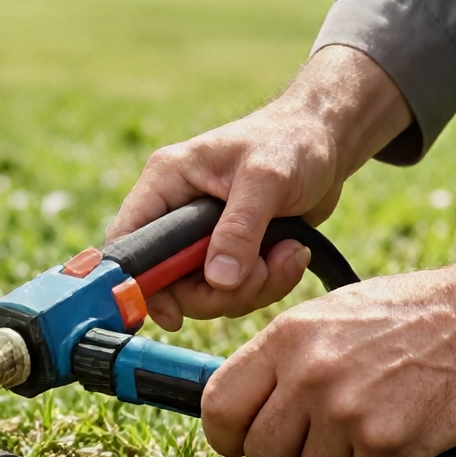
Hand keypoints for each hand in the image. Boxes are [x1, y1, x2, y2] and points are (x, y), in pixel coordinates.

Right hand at [111, 46, 411, 329]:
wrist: (327, 142)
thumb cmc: (291, 142)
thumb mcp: (266, 179)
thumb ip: (240, 229)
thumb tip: (219, 280)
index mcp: (167, 182)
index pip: (129, 242)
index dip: (139, 284)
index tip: (172, 314)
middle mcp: (177, 213)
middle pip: (171, 284)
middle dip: (220, 291)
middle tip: (260, 272)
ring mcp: (205, 237)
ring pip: (208, 294)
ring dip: (253, 286)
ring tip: (288, 253)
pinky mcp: (233, 253)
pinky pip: (237, 291)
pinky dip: (268, 283)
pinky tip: (292, 254)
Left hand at [201, 219, 455, 456]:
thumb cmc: (411, 314)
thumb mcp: (331, 315)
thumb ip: (286, 357)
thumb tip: (247, 403)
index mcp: (287, 337)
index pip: (219, 406)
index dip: (229, 434)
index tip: (245, 439)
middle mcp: (309, 375)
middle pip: (262, 455)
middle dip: (290, 455)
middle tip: (324, 436)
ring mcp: (346, 411)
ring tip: (372, 424)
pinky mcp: (386, 443)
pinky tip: (400, 436)